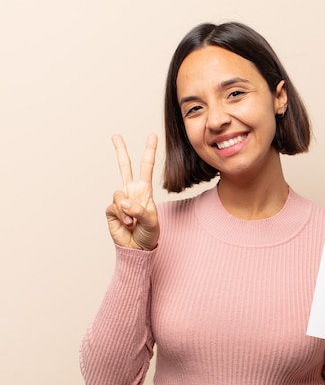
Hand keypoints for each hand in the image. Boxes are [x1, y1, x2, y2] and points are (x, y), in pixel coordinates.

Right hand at [105, 134, 159, 249]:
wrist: (137, 248)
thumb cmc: (149, 234)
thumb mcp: (152, 222)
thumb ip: (140, 210)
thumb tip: (124, 201)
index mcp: (144, 190)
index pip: (146, 167)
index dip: (149, 151)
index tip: (152, 136)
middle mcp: (131, 192)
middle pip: (124, 167)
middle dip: (120, 151)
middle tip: (115, 136)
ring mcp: (120, 201)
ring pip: (119, 194)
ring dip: (127, 210)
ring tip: (133, 222)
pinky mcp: (111, 210)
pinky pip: (114, 207)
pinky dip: (121, 216)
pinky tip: (126, 224)